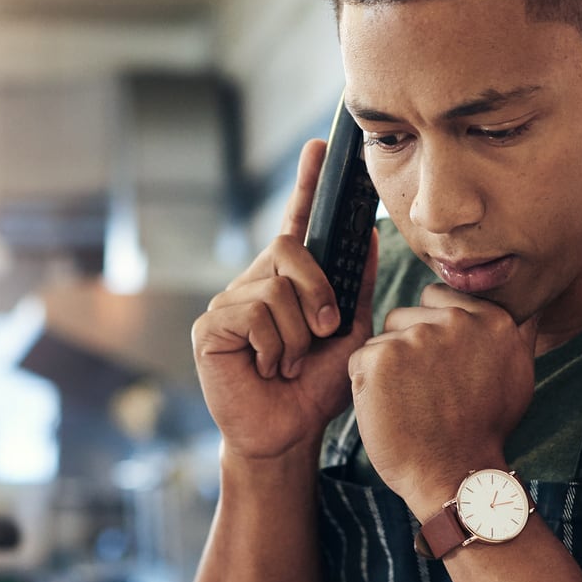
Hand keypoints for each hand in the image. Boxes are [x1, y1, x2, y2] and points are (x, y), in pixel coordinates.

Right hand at [193, 137, 378, 462]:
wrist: (287, 435)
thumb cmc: (315, 389)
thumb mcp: (351, 335)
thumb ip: (356, 288)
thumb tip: (371, 236)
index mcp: (288, 282)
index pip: (296, 223)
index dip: (306, 184)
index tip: (320, 146)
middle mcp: (255, 283)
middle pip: (290, 250)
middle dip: (318, 291)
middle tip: (324, 331)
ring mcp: (228, 302)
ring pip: (276, 288)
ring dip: (298, 333)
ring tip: (288, 362)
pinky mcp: (210, 327)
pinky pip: (254, 314)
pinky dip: (274, 346)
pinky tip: (267, 368)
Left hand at [348, 284, 535, 511]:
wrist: (456, 474)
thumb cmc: (485, 428)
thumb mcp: (518, 371)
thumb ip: (519, 329)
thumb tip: (529, 300)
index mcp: (490, 318)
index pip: (437, 297)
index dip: (433, 331)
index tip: (443, 367)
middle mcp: (455, 320)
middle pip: (406, 316)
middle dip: (410, 349)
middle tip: (428, 391)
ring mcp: (416, 337)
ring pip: (383, 338)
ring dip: (388, 366)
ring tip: (411, 401)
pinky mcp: (381, 358)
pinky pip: (360, 359)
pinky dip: (367, 384)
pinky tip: (391, 408)